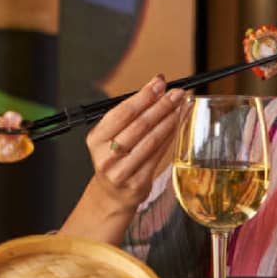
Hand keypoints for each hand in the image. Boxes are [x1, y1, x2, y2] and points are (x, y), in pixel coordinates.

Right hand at [84, 75, 185, 208]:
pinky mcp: (138, 182)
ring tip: (179, 106)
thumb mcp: (111, 136)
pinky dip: (170, 137)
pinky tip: (177, 125)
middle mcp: (106, 156)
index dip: (144, 95)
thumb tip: (157, 89)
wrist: (111, 194)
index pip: (123, 112)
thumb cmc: (114, 159)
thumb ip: (130, 116)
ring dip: (169, 120)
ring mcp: (121, 171)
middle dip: (161, 105)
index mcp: (96, 139)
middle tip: (176, 92)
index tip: (159, 83)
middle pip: (139, 125)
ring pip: (150, 140)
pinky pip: (158, 155)